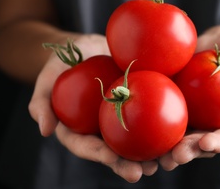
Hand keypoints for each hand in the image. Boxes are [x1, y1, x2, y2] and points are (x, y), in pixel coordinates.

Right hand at [28, 34, 156, 182]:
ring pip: (135, 140)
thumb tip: (44, 130)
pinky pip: (150, 116)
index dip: (99, 154)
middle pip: (114, 150)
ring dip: (150, 153)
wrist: (87, 48)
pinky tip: (177, 133)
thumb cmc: (63, 63)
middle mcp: (101, 129)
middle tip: (141, 172)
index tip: (112, 159)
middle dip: (126, 164)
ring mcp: (120, 118)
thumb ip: (41, 101)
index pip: (87, 146)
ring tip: (164, 161)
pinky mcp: (137, 105)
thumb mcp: (48, 77)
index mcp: (79, 129)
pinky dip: (163, 127)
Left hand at [158, 26, 219, 170]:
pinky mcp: (171, 103)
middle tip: (176, 155)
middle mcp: (207, 127)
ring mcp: (188, 117)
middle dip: (186, 152)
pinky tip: (139, 124)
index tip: (205, 143)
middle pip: (197, 145)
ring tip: (157, 153)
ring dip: (166, 147)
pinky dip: (150, 121)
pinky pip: (160, 112)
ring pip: (176, 136)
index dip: (215, 145)